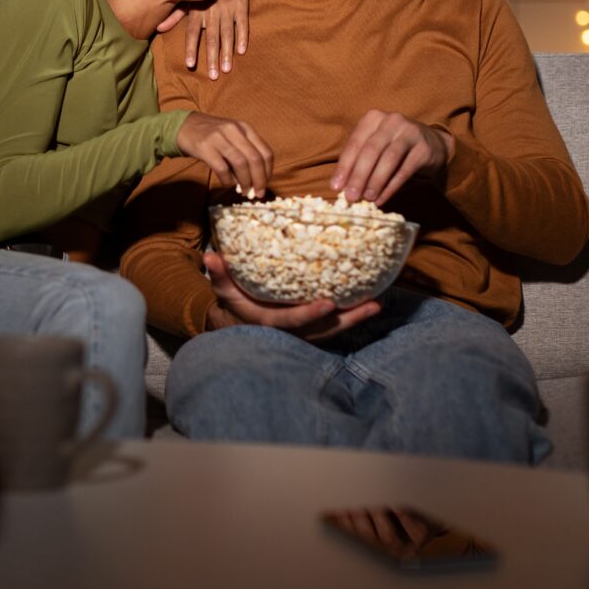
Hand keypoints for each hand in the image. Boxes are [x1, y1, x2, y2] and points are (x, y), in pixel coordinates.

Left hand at [153, 0, 249, 79]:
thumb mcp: (188, 0)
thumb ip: (175, 16)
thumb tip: (158, 29)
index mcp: (197, 11)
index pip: (192, 33)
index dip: (191, 48)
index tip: (190, 65)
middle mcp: (212, 12)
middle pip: (211, 38)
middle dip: (212, 57)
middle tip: (213, 76)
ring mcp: (227, 9)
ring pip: (227, 34)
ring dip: (227, 52)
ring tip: (227, 69)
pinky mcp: (241, 6)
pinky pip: (242, 24)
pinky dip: (242, 37)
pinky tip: (242, 51)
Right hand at [176, 114, 272, 197]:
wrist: (183, 126)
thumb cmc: (211, 135)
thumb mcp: (232, 137)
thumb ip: (244, 154)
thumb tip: (255, 181)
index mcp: (245, 128)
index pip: (265, 152)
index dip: (268, 172)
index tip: (264, 185)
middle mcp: (234, 130)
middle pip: (255, 159)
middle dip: (259, 180)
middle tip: (257, 194)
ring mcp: (218, 137)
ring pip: (240, 163)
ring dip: (245, 181)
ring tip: (244, 191)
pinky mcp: (204, 147)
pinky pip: (221, 168)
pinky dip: (227, 180)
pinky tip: (227, 184)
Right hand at [204, 252, 382, 340]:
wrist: (239, 326)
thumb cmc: (234, 304)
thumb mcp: (225, 290)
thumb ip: (221, 274)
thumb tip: (210, 254)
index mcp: (270, 322)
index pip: (293, 320)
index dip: (311, 314)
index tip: (329, 302)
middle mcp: (291, 332)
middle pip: (324, 329)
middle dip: (348, 319)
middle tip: (371, 304)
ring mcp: (304, 333)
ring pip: (333, 329)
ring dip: (356, 318)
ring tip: (377, 304)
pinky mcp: (313, 330)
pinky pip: (335, 326)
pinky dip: (352, 318)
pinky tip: (369, 305)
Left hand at [331, 110, 454, 204]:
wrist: (433, 144)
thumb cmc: (395, 147)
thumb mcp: (376, 147)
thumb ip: (359, 162)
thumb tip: (341, 187)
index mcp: (374, 118)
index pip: (355, 143)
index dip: (344, 166)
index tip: (336, 187)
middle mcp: (392, 121)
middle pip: (371, 150)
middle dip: (358, 176)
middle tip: (351, 197)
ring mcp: (410, 132)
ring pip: (389, 159)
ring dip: (375, 182)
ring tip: (367, 199)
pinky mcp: (424, 148)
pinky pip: (405, 170)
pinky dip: (391, 187)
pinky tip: (382, 199)